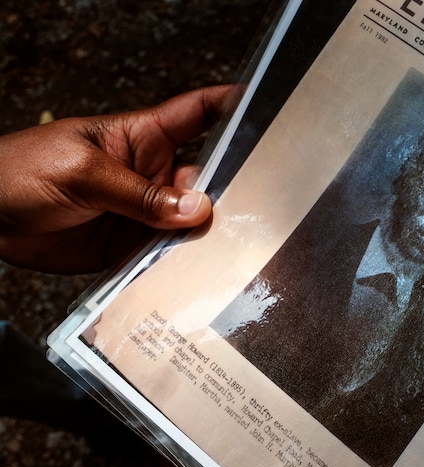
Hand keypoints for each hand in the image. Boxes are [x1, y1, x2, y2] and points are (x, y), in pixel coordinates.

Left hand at [0, 85, 234, 273]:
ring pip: (194, 220)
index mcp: (143, 137)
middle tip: (255, 209)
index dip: (234, 107)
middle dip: (231, 190)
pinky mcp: (133, 246)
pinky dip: (184, 263)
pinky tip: (200, 270)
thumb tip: (197, 209)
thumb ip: (140, 194)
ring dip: (210, 233)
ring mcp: (145, 212)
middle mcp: (153, 174)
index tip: (268, 112)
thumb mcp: (82, 173)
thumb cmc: (21, 172)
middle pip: (209, 177)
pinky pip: (168, 254)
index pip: (199, 114)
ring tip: (232, 246)